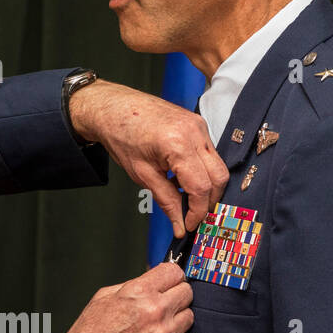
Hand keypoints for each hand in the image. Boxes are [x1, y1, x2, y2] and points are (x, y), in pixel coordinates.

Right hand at [62, 261, 192, 332]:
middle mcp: (155, 311)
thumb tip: (154, 281)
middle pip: (186, 293)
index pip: (174, 272)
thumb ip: (133, 286)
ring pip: (189, 317)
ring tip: (157, 328)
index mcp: (138, 292)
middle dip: (176, 297)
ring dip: (176, 321)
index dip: (172, 277)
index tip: (170, 283)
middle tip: (164, 306)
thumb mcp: (104, 297)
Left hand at [68, 79, 228, 236]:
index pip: (201, 187)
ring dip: (205, 186)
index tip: (190, 224)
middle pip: (218, 177)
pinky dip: (200, 171)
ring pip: (217, 166)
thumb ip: (166, 201)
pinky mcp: (198, 124)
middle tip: (191, 215)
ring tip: (182, 195)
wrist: (114, 108)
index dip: (198, 211)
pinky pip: (209, 154)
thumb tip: (180, 223)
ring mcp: (199, 126)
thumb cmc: (122, 135)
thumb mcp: (142, 175)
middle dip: (208, 201)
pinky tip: (181, 178)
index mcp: (178, 144)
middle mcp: (195, 132)